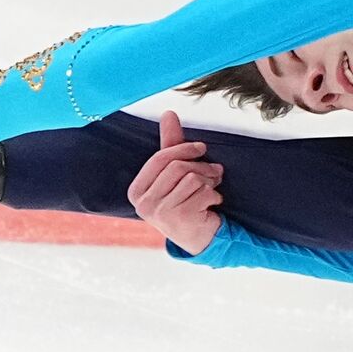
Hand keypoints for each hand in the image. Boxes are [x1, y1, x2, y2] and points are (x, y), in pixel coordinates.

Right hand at [127, 110, 223, 254]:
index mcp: (136, 191)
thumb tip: (168, 113)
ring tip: (213, 188)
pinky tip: (211, 204)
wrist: (199, 238)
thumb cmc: (185, 201)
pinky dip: (214, 196)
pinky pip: (203, 193)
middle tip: (216, 171)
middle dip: (201, 166)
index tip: (201, 148)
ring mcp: (160, 214)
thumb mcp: (175, 174)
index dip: (184, 148)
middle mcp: (143, 204)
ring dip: (209, 181)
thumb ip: (170, 145)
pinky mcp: (180, 220)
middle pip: (177, 167)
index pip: (160, 158)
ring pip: (192, 179)